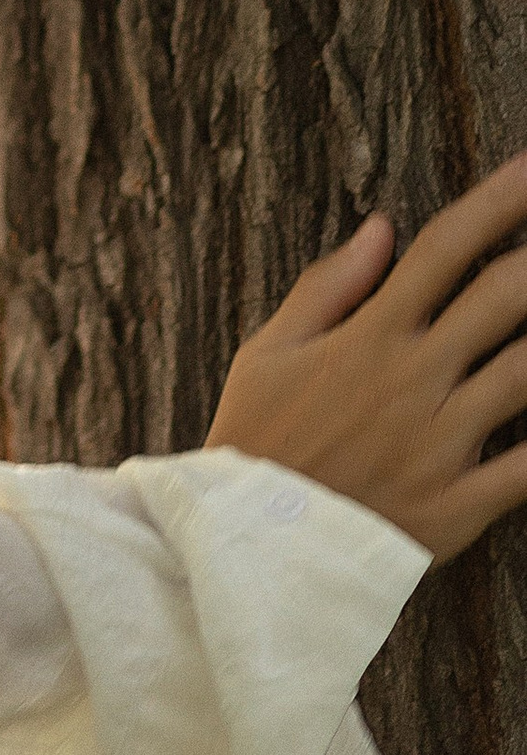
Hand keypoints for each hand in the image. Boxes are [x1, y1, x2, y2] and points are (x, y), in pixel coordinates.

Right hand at [207, 150, 526, 562]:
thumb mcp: (268, 350)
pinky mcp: (461, 505)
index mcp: (370, 335)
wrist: (252, 550)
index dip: (495, 203)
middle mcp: (415, 378)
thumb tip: (382, 228)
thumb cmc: (256, 441)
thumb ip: (329, 285)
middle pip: (502, 298)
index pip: (443, 250)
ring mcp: (443, 442)